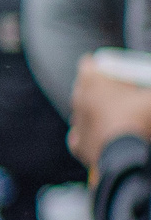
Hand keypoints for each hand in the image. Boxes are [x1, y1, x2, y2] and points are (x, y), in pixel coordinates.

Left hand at [68, 54, 150, 170]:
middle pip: (83, 88)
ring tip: (112, 112)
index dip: (97, 64)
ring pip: (81, 112)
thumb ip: (150, 88)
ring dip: (93, 110)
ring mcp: (77, 124)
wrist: (126, 155)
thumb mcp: (150, 98)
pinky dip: (90, 134)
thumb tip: (148, 93)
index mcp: (94, 83)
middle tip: (113, 89)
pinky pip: (81, 136)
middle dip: (96, 87)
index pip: (88, 65)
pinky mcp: (78, 145)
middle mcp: (79, 101)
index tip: (107, 67)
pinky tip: (101, 134)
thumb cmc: (139, 117)